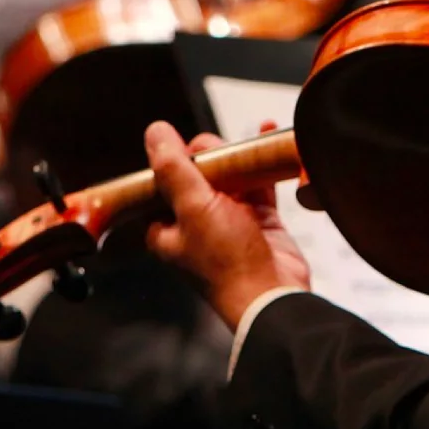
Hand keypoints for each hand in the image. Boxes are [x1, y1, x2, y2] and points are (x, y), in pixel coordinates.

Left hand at [141, 121, 311, 327]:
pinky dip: (263, 164)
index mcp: (167, 228)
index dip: (173, 159)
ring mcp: (229, 221)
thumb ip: (174, 169)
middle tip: (222, 155)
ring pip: (229, 176)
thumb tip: (155, 132)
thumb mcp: (194, 208)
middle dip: (212, 156)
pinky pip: (259, 184)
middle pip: (198, 174)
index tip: (189, 148)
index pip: (160, 182)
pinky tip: (268, 137)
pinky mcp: (259, 221)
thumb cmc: (228, 264)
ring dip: (238, 157)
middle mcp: (195, 224)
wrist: (273, 295)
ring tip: (249, 144)